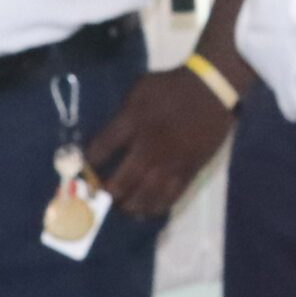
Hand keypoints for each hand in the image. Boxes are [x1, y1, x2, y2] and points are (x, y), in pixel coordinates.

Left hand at [89, 64, 236, 219]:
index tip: (84, 169)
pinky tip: (146, 209)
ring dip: (129, 206)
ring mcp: (170, 163)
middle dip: (107, 193)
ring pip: (145, 196)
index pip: (101, 149)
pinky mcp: (188, 171)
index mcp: (133, 122)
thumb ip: (122, 113)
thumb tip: (107, 136)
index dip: (88, 163)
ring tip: (122, 206)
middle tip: (101, 197)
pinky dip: (155, 207)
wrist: (210, 90)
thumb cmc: (171, 87)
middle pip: (121, 181)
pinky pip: (170, 198)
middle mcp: (149, 147)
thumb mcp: (139, 89)